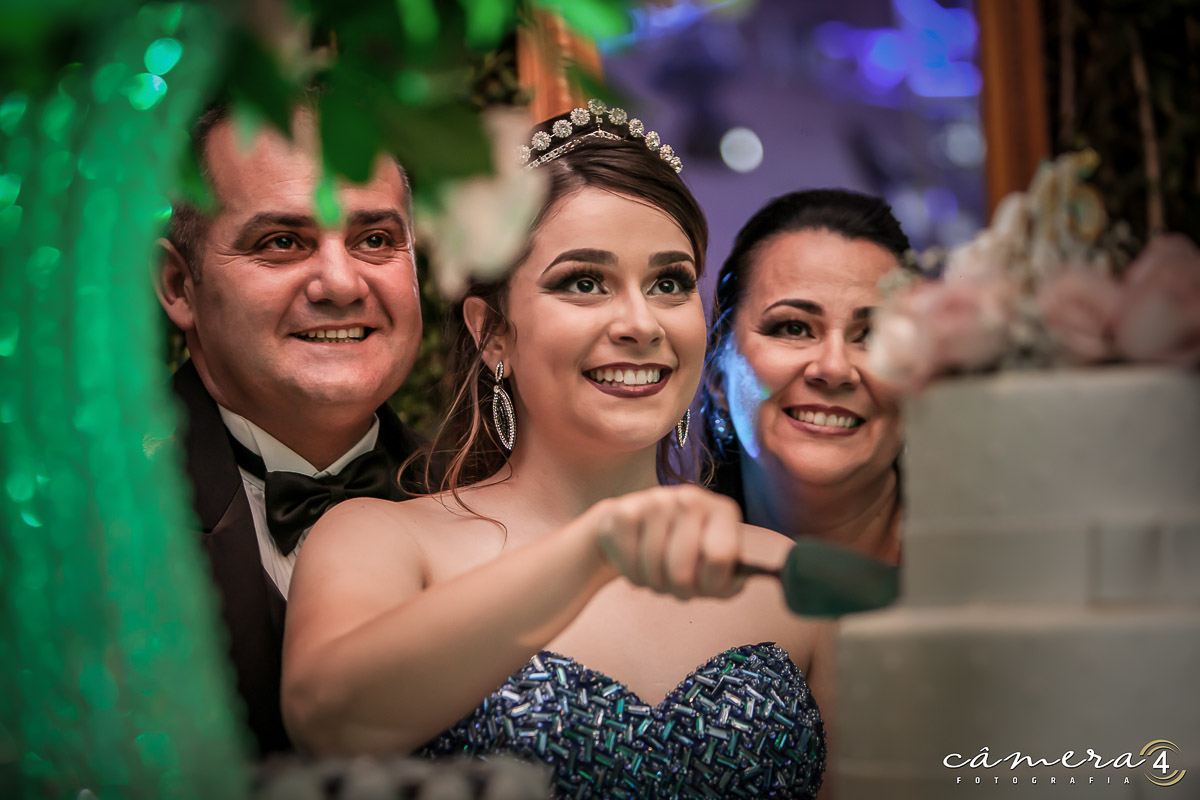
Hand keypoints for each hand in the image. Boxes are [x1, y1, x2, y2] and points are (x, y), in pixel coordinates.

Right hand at [580, 485, 744, 599]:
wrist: (636, 527)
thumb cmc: (683, 552)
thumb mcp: (712, 566)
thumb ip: (730, 580)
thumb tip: (732, 583)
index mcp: (722, 510)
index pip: (720, 556)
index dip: (711, 584)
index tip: (705, 588)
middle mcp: (691, 498)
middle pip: (683, 571)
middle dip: (679, 591)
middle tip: (679, 588)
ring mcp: (656, 501)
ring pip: (654, 569)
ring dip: (656, 584)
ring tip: (660, 576)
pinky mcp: (626, 511)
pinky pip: (629, 564)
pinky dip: (634, 576)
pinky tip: (639, 565)